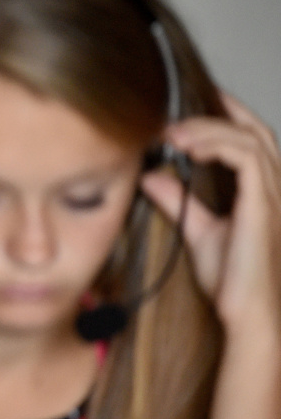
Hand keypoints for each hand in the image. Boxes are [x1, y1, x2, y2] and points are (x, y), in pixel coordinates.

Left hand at [140, 91, 280, 335]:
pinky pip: (247, 157)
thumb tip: (150, 175)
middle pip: (256, 130)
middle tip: (177, 111)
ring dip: (209, 129)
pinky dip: (217, 145)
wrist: (247, 313)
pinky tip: (189, 150)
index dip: (228, 115)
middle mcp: (274, 188)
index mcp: (261, 192)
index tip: (191, 104)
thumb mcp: (196, 230)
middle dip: (221, 111)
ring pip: (250, 138)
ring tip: (172, 134)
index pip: (251, 140)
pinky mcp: (265, 205)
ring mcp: (273, 195)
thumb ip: (177, 200)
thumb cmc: (231, 280)